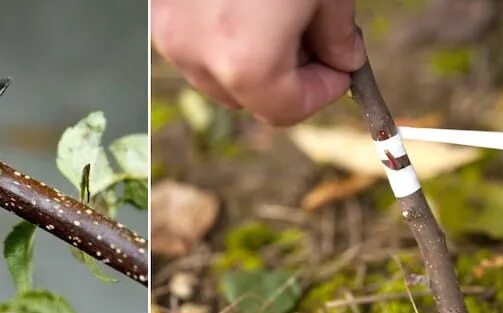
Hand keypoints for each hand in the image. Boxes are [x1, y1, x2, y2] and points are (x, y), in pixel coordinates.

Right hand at [152, 0, 364, 125]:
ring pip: (217, 74)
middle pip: (247, 98)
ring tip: (277, 9)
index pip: (287, 110)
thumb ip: (337, 33)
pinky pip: (196, 43)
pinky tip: (245, 0)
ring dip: (251, 56)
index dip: (322, 90)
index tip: (340, 65)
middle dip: (285, 76)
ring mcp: (171, 37)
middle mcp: (200, 59)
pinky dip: (223, 34)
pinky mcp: (159, 13)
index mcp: (248, 62)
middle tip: (316, 34)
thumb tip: (343, 59)